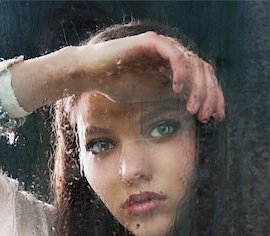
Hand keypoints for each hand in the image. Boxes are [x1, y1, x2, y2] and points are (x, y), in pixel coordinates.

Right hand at [76, 31, 224, 121]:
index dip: (214, 97)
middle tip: (206, 117)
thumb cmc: (119, 85)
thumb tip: (197, 108)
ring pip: (194, 63)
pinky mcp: (151, 42)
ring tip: (192, 109)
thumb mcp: (154, 95)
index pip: (204, 79)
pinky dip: (180, 73)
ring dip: (197, 88)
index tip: (217, 117)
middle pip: (205, 71)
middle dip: (209, 95)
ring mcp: (164, 46)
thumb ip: (175, 96)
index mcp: (176, 66)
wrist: (93, 75)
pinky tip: (177, 90)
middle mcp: (174, 54)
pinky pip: (174, 55)